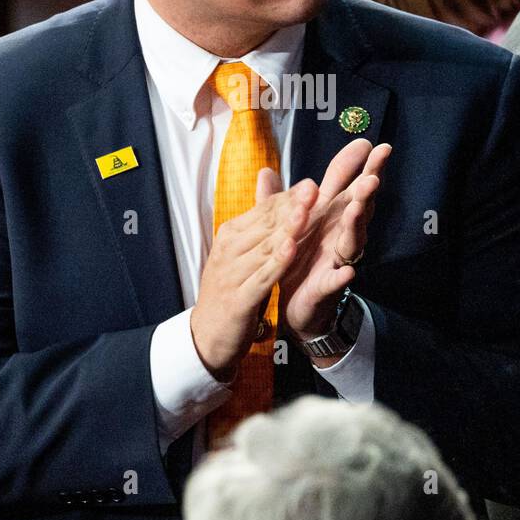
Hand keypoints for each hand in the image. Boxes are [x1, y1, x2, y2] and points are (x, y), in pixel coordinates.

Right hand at [189, 172, 317, 381]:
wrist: (206, 336)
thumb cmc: (229, 290)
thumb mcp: (241, 253)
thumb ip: (260, 222)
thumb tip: (269, 182)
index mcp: (230, 236)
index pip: (263, 211)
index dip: (288, 197)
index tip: (311, 185)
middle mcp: (229, 251)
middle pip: (265, 224)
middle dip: (291, 206)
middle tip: (314, 189)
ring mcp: (232, 275)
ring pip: (265, 247)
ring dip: (286, 229)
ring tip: (305, 212)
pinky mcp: (239, 299)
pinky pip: (262, 277)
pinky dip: (277, 263)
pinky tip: (291, 250)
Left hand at [267, 139, 391, 343]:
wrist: (297, 306)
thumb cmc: (298, 261)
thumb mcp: (286, 225)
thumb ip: (277, 200)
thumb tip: (265, 169)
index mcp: (328, 216)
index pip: (345, 185)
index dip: (357, 165)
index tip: (369, 143)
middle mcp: (338, 233)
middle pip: (358, 206)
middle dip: (367, 189)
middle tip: (373, 172)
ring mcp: (336, 258)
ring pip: (352, 238)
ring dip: (358, 222)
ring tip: (360, 206)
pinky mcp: (327, 285)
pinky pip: (336, 280)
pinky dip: (341, 276)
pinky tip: (347, 273)